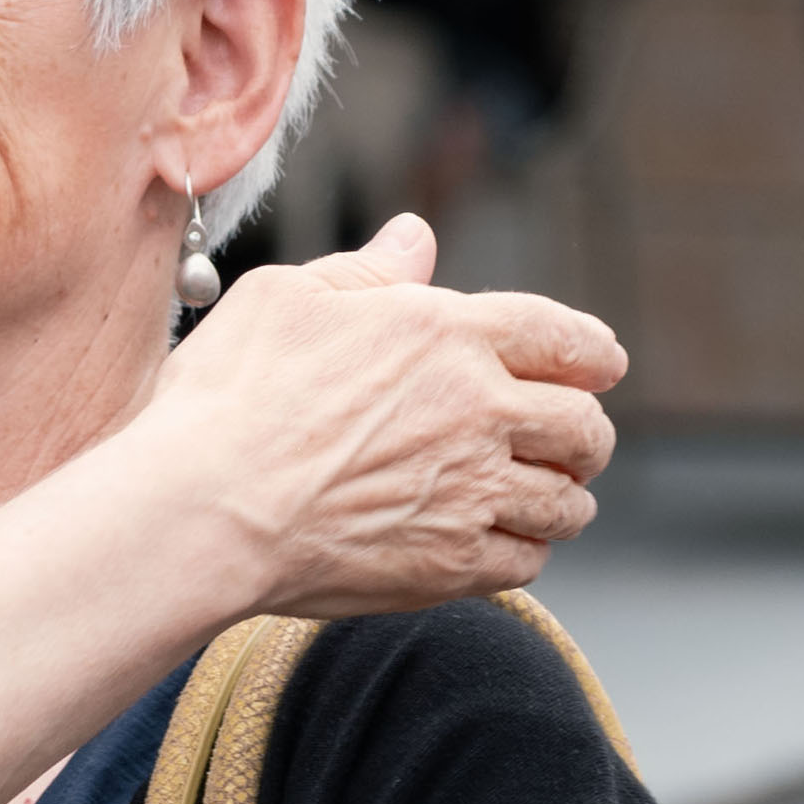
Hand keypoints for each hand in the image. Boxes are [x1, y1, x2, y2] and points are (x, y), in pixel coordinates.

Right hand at [139, 218, 617, 617]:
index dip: (594, 352)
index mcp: (448, 334)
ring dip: (561, 498)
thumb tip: (416, 238)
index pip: (564, 336)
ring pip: (567, 503)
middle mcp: (479, 411)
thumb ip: (367, 271)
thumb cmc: (227, 398)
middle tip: (570, 443)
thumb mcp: (286, 300)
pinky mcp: (452, 565)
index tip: (602, 366)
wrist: (202, 508)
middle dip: (586, 433)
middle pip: (585, 426)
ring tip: (539, 500)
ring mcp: (472, 493)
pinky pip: (527, 563)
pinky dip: (523, 553)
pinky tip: (495, 547)